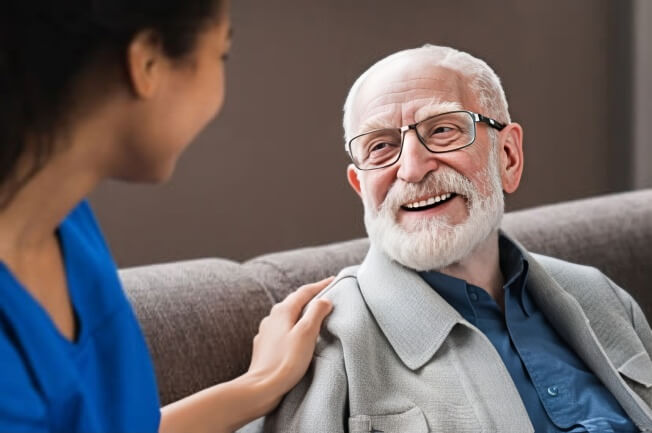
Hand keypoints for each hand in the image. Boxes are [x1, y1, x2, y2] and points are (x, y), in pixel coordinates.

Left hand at [246, 276, 334, 410]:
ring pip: (287, 316)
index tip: (334, 280)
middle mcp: (271, 317)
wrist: (261, 388)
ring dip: (300, 312)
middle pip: (294, 301)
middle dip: (310, 297)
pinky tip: (295, 335)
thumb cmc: (286, 361)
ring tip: (313, 313)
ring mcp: (266, 332)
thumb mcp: (307, 334)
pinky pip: (282, 330)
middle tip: (326, 294)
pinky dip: (293, 327)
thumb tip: (324, 299)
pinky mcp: (264, 347)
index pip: (304, 291)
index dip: (320, 285)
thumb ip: (316, 313)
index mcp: (282, 311)